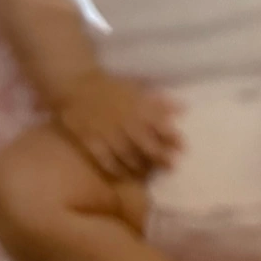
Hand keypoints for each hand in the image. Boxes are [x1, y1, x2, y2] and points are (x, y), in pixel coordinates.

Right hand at [59, 71, 181, 179]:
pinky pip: (105, 160)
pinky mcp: (91, 140)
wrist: (75, 85)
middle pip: (146, 144)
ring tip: (149, 173)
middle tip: (171, 166)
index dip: (172, 137)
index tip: (183, 147)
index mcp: (137, 107)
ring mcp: (107, 132)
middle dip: (160, 156)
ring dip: (141, 166)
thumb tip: (184, 108)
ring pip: (128, 155)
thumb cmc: (110, 88)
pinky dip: (116, 169)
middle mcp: (124, 121)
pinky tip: (124, 175)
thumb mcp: (136, 90)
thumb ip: (159, 102)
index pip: (159, 124)